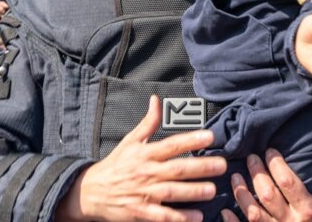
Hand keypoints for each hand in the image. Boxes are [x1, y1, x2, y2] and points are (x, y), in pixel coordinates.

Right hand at [55, 95, 224, 221]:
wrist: (90, 192)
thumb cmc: (115, 165)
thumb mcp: (130, 141)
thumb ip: (148, 123)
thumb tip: (156, 100)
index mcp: (146, 154)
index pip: (171, 144)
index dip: (191, 139)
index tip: (210, 136)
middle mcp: (147, 172)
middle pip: (176, 168)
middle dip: (200, 167)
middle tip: (221, 165)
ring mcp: (144, 193)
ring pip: (171, 192)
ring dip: (192, 192)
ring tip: (212, 190)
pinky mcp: (141, 212)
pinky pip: (162, 216)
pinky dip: (179, 217)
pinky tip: (196, 216)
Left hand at [221, 148, 311, 221]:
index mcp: (310, 208)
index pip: (286, 182)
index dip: (275, 164)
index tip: (270, 151)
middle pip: (267, 196)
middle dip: (256, 173)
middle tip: (251, 158)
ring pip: (254, 214)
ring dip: (241, 195)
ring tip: (235, 177)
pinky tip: (225, 211)